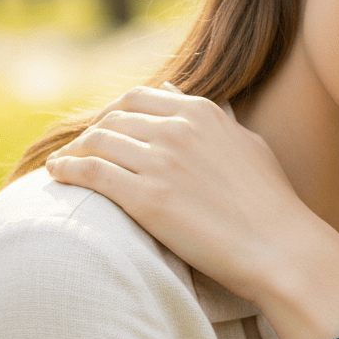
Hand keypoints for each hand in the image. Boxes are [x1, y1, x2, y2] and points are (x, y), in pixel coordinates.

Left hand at [44, 84, 332, 306]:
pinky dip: (68, 170)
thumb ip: (211, 118)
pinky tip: (57, 176)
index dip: (115, 113)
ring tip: (63, 165)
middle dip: (92, 132)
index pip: (139, 97)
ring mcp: (160, 161)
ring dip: (74, 151)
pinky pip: (91, 173)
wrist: (281, 248)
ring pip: (97, 141)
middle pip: (113, 118)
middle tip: (80, 151)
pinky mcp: (146, 198)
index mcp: (201, 112)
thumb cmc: (271, 204)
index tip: (106, 131)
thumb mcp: (246, 145)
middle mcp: (177, 129)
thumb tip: (174, 90)